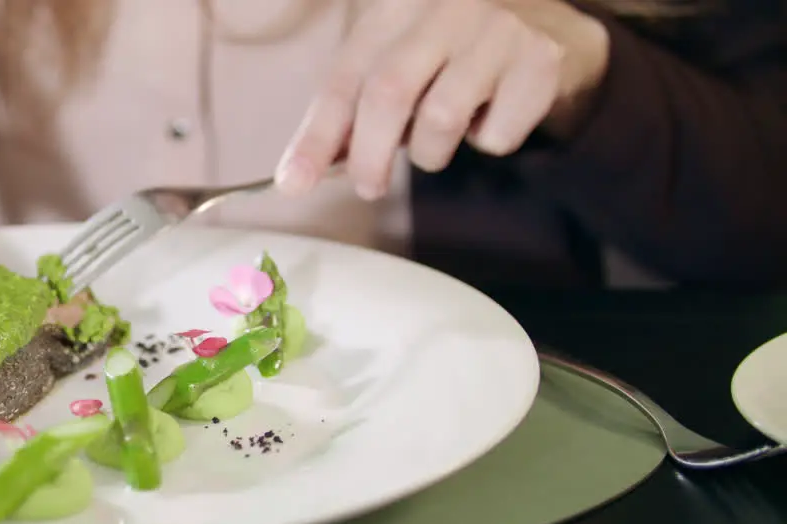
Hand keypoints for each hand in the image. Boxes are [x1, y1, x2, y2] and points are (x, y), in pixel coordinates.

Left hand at [276, 0, 609, 199]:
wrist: (547, 25)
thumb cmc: (450, 56)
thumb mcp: (394, 68)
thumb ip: (350, 115)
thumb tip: (299, 175)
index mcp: (393, 6)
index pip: (343, 78)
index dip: (315, 136)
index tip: (293, 184)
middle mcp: (443, 5)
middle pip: (388, 92)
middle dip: (369, 157)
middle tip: (370, 188)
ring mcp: (496, 27)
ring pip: (441, 118)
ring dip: (430, 153)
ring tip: (438, 142)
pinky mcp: (539, 59)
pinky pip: (496, 134)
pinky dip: (487, 143)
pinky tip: (491, 117)